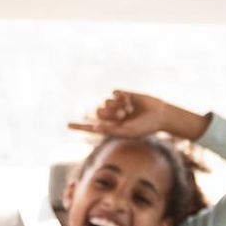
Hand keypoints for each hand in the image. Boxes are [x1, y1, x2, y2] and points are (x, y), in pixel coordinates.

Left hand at [67, 90, 209, 141]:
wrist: (159, 114)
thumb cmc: (144, 127)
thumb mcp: (127, 131)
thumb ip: (110, 130)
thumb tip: (93, 127)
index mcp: (111, 127)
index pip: (91, 127)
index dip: (79, 126)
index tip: (67, 125)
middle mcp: (112, 116)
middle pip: (99, 111)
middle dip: (110, 113)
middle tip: (123, 115)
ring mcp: (117, 104)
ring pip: (106, 101)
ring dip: (117, 106)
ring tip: (129, 110)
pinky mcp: (123, 94)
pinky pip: (113, 93)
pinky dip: (121, 97)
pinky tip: (130, 100)